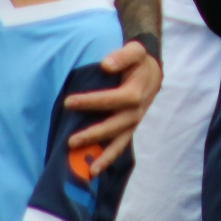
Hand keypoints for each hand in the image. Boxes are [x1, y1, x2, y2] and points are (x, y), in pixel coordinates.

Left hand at [61, 40, 164, 174]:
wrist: (152, 73)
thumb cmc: (138, 61)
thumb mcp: (135, 51)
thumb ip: (122, 56)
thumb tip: (105, 65)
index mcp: (135, 93)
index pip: (110, 100)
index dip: (90, 102)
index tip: (68, 102)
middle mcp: (135, 112)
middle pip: (112, 126)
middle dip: (92, 134)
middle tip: (71, 141)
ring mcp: (133, 123)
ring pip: (117, 141)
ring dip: (102, 154)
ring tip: (86, 168)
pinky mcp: (129, 129)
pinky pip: (119, 146)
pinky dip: (108, 159)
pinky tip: (94, 170)